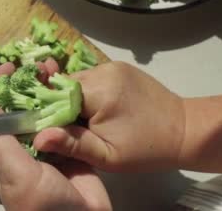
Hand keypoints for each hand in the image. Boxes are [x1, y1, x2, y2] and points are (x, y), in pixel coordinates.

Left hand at [0, 60, 110, 210]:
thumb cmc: (44, 205)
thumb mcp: (17, 174)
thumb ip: (0, 141)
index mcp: (2, 155)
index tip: (8, 67)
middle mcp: (22, 149)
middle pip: (19, 110)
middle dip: (26, 86)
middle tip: (39, 67)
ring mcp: (47, 149)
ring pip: (43, 113)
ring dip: (47, 92)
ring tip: (56, 72)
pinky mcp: (70, 149)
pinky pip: (66, 123)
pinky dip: (68, 106)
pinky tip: (73, 90)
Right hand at [34, 61, 184, 172]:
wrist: (184, 130)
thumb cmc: (145, 149)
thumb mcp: (106, 156)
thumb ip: (72, 144)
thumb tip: (38, 137)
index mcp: (98, 92)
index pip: (55, 95)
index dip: (49, 112)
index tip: (52, 130)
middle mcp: (103, 71)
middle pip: (64, 85)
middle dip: (61, 105)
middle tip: (73, 128)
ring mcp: (112, 66)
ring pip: (76, 81)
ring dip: (74, 98)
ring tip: (88, 120)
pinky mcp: (118, 66)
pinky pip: (90, 78)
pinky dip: (87, 92)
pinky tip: (99, 109)